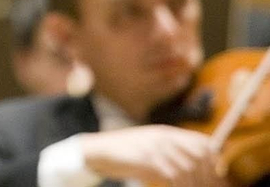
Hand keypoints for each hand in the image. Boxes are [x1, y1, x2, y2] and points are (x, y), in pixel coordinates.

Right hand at [80, 125, 224, 186]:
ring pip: (188, 168)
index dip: (215, 161)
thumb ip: (170, 152)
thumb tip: (194, 169)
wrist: (96, 151)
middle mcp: (164, 137)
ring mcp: (155, 146)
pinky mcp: (147, 158)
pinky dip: (178, 186)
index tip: (217, 177)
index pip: (203, 143)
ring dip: (194, 185)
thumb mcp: (149, 147)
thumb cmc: (124, 154)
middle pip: (200, 156)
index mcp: (167, 132)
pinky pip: (173, 175)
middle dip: (208, 177)